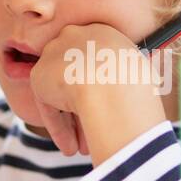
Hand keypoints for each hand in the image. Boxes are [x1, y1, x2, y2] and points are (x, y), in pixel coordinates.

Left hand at [29, 23, 169, 162]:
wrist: (111, 83)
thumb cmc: (136, 82)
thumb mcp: (142, 74)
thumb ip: (129, 78)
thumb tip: (140, 96)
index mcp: (102, 32)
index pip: (97, 63)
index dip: (102, 90)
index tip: (109, 109)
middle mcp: (75, 36)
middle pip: (77, 78)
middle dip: (85, 107)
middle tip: (96, 130)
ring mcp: (54, 55)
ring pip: (63, 94)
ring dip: (73, 123)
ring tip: (84, 148)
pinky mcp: (38, 75)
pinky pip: (49, 106)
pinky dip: (60, 127)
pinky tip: (70, 147)